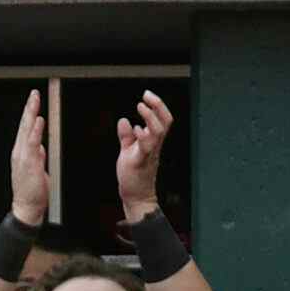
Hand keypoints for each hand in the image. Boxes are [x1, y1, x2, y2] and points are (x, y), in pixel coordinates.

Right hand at [8, 88, 49, 226]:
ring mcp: (23, 156)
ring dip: (31, 114)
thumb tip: (42, 148)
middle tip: (34, 94)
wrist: (27, 206)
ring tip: (35, 101)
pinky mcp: (29, 162)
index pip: (25, 129)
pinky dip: (35, 131)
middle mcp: (20, 152)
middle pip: (24, 125)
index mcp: (21, 153)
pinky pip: (33, 143)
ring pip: (27, 130)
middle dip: (29, 108)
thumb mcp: (37, 171)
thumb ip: (38, 158)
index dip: (29, 114)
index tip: (34, 102)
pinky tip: (39, 120)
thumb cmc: (33, 192)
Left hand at [114, 89, 171, 221]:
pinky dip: (142, 137)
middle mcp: (154, 146)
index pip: (163, 120)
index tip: (147, 95)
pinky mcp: (140, 162)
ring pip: (158, 132)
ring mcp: (149, 154)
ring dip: (150, 117)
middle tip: (146, 95)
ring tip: (140, 106)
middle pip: (165, 122)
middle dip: (158, 106)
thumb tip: (124, 120)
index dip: (158, 106)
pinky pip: (146, 148)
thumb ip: (126, 136)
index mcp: (153, 142)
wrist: (136, 195)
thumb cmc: (134, 174)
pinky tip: (136, 129)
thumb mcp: (128, 150)